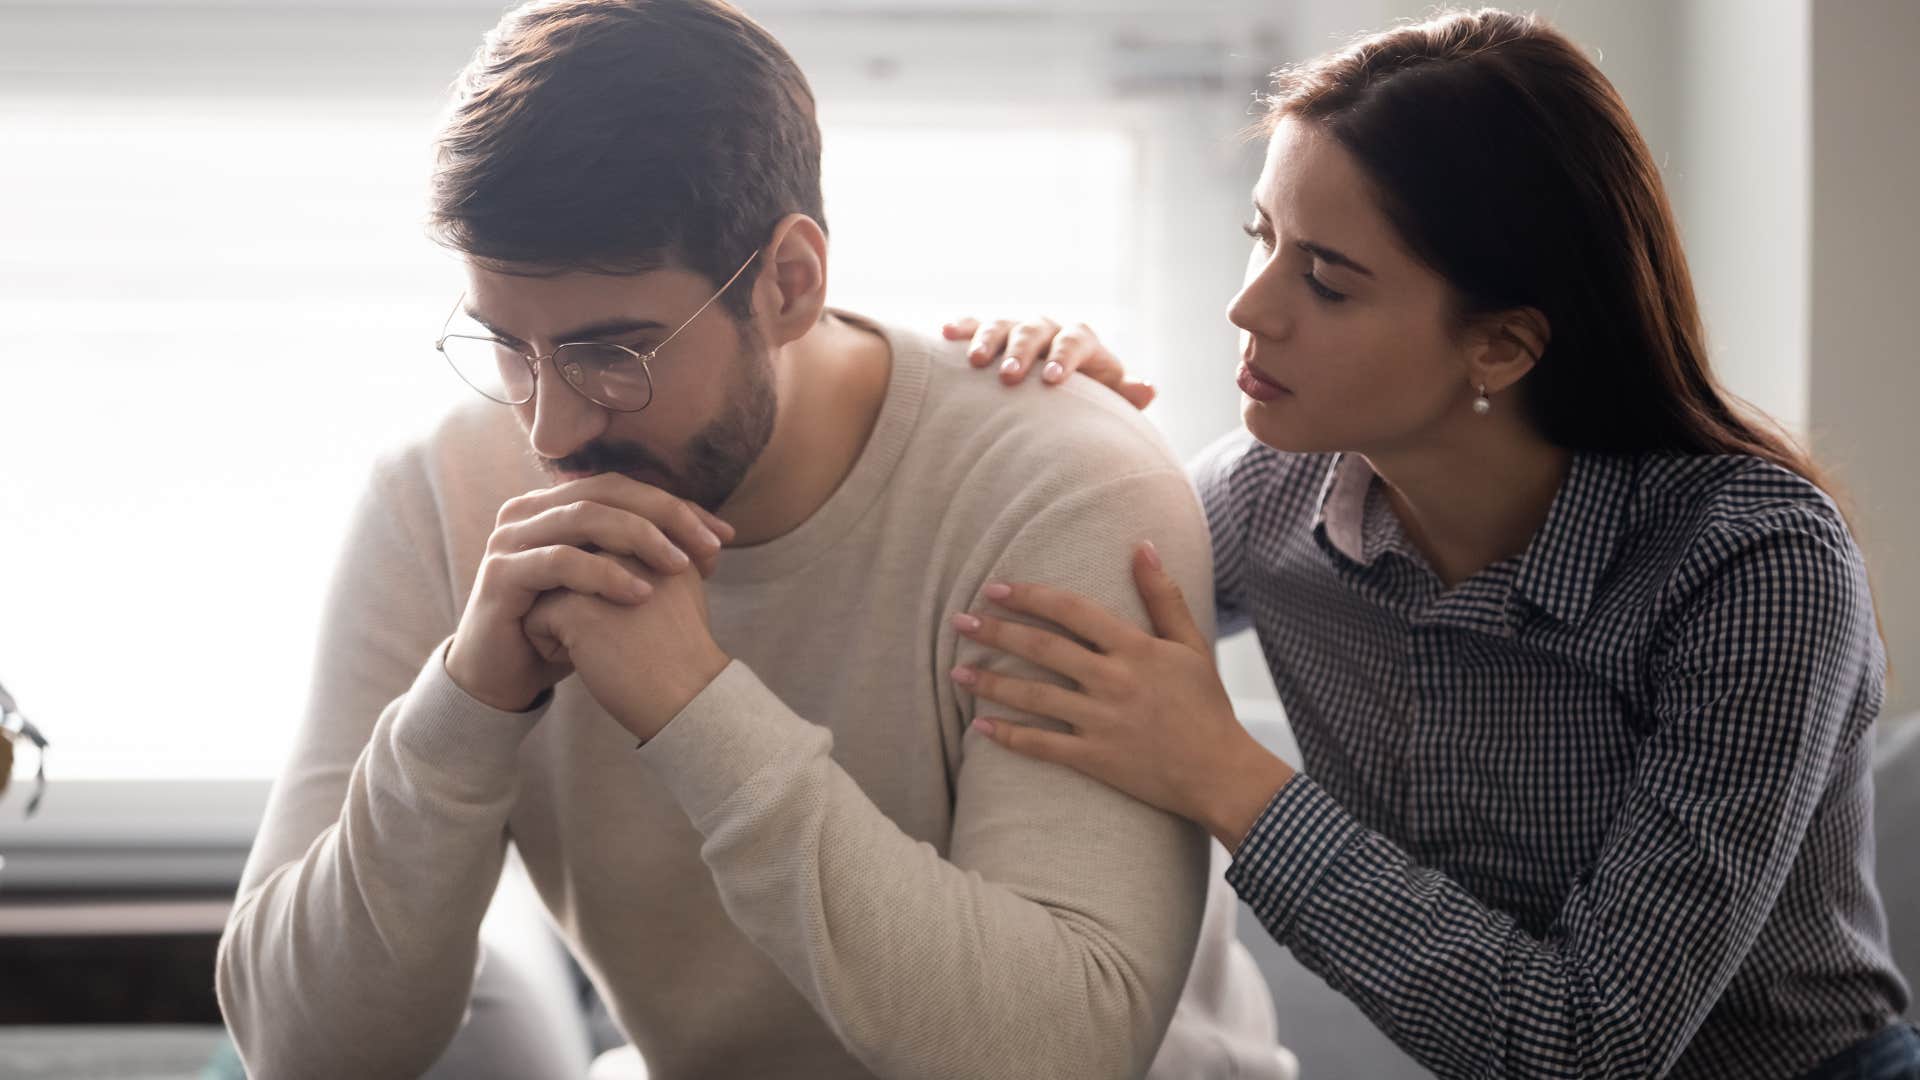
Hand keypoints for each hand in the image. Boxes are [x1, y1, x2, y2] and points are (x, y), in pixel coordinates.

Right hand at [445, 474, 734, 712]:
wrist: (505, 677)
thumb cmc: (565, 630)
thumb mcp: (613, 587)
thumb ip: (647, 556)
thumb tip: (716, 537)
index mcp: (556, 505)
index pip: (626, 488)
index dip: (677, 507)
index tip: (725, 536)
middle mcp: (529, 511)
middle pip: (607, 492)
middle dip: (665, 516)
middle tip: (709, 546)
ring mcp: (510, 539)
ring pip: (584, 518)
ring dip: (639, 538)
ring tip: (680, 566)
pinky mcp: (500, 574)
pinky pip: (559, 562)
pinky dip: (604, 574)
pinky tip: (640, 594)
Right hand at [942, 316, 1155, 409]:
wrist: (1056, 395)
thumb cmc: (1084, 405)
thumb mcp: (1106, 402)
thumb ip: (1124, 396)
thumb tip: (1148, 389)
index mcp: (1080, 342)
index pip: (1076, 340)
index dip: (1065, 357)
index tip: (1052, 380)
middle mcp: (1049, 331)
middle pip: (1036, 330)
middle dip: (1022, 350)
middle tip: (1009, 375)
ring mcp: (1018, 330)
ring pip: (1003, 325)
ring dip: (989, 340)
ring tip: (976, 362)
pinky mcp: (990, 336)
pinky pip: (975, 325)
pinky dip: (963, 327)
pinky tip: (946, 333)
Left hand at [949, 542, 1293, 849]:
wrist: (1220, 773)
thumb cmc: (1206, 705)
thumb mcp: (1191, 644)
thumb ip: (1162, 595)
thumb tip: (1143, 545)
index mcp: (1135, 648)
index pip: (1072, 611)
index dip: (1030, 597)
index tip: (995, 589)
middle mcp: (1113, 681)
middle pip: (1043, 649)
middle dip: (996, 633)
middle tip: (959, 621)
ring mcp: (1101, 721)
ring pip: (1034, 697)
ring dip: (990, 683)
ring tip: (956, 671)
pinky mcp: (1095, 758)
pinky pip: (1043, 746)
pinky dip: (1009, 736)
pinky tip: (979, 727)